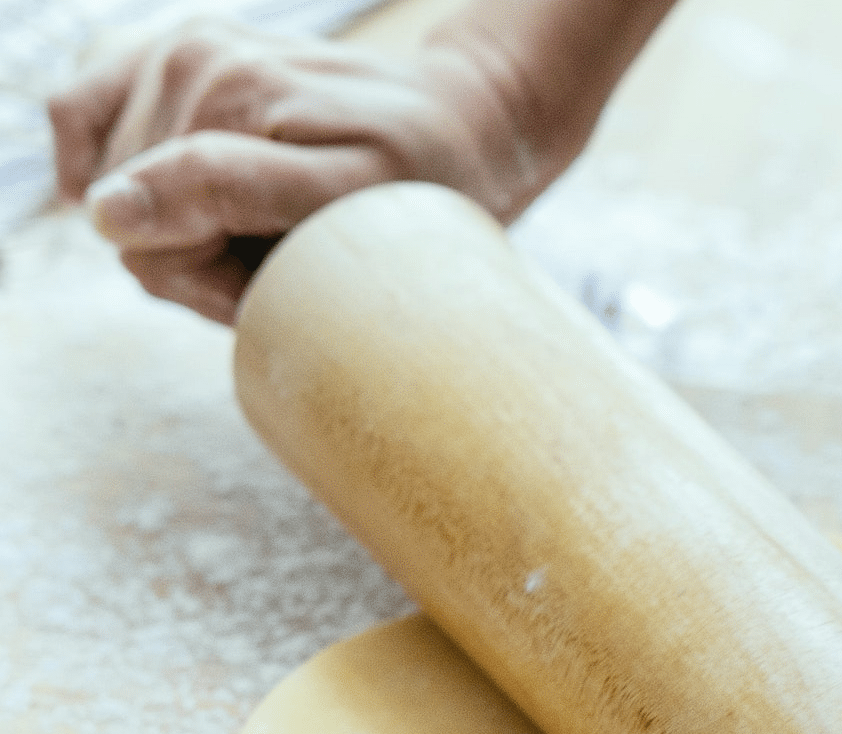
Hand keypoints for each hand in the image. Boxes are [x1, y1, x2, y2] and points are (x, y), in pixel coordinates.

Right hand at [47, 18, 540, 323]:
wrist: (466, 125)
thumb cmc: (423, 182)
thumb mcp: (345, 199)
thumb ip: (227, 193)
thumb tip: (106, 210)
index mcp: (216, 99)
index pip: (145, 248)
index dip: (215, 286)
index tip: (287, 273)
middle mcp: (184, 63)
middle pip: (129, 221)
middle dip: (206, 254)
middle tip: (289, 248)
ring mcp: (177, 53)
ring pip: (122, 191)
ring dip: (194, 224)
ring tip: (271, 218)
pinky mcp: (181, 59)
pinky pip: (89, 115)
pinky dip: (135, 173)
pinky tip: (193, 193)